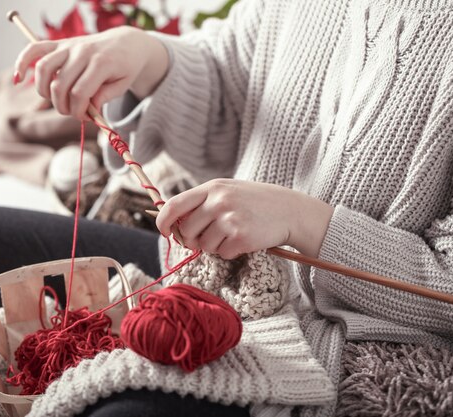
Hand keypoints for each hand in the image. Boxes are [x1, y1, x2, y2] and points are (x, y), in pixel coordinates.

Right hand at [14, 26, 168, 119]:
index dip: (79, 112)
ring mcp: (69, 46)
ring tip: (57, 99)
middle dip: (63, 106)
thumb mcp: (122, 85)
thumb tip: (87, 110)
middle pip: (59, 85)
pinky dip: (22, 62)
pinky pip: (34, 49)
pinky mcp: (60, 43)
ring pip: (43, 69)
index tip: (86, 118)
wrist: (126, 43)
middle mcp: (82, 52)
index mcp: (101, 63)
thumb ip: (104, 97)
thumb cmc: (125, 67)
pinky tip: (18, 78)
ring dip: (45, 91)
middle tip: (73, 111)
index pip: (80, 93)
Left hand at [156, 179, 333, 258]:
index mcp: (212, 187)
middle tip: (209, 236)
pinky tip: (244, 240)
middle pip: (186, 231)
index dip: (163, 222)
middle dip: (193, 240)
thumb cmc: (255, 202)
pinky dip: (230, 252)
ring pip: (204, 245)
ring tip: (232, 234)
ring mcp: (230, 219)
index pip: (174, 205)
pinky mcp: (241, 237)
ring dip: (214, 246)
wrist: (290, 210)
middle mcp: (219, 201)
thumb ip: (202, 203)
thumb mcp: (227, 191)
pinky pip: (222, 254)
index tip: (164, 232)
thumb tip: (174, 225)